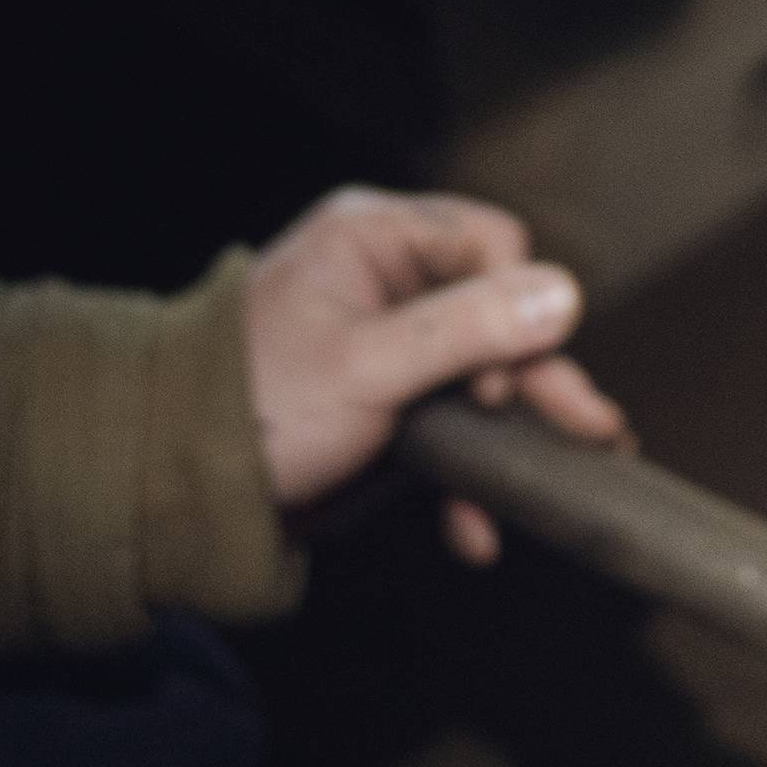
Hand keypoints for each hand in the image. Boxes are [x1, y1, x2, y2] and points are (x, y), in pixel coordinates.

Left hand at [245, 185, 625, 559]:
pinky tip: (474, 527)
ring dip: (509, 437)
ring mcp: (384, 344)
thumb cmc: (254, 410)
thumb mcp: (368, 367)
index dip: (514, 310)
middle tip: (593, 431)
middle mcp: (383, 279)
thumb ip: (466, 330)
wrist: (174, 491)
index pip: (490, 246)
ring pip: (478, 377)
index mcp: (372, 239)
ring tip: (560, 480)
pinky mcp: (379, 403)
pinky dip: (463, 473)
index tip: (502, 382)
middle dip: (537, 382)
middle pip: (495, 314)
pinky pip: (444, 423)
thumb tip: (563, 294)